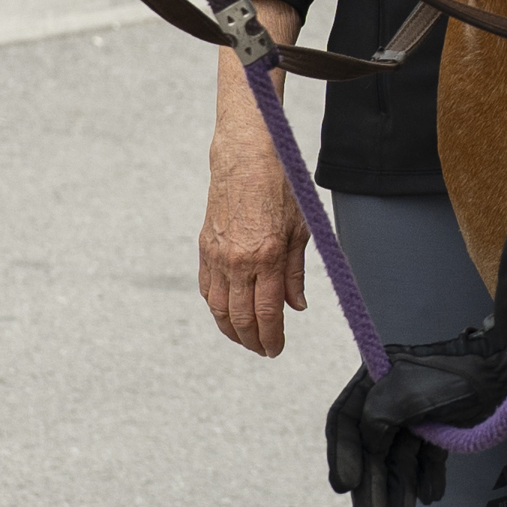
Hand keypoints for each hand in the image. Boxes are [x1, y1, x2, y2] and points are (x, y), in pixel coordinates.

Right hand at [197, 42, 310, 354]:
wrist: (246, 156)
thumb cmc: (281, 188)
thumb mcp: (301, 229)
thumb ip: (296, 272)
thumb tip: (295, 307)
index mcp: (267, 257)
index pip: (267, 314)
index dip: (272, 339)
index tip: (277, 350)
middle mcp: (239, 261)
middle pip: (241, 319)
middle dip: (253, 341)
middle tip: (265, 350)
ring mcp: (218, 255)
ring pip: (219, 309)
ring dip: (232, 330)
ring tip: (246, 339)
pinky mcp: (205, 247)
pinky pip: (207, 289)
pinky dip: (217, 307)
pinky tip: (228, 314)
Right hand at [324, 326, 506, 506]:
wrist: (504, 370)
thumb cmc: (453, 374)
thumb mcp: (406, 392)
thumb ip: (377, 418)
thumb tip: (368, 447)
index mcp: (375, 380)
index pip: (344, 420)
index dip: (342, 454)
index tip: (346, 486)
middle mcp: (390, 398)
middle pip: (371, 448)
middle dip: (372, 484)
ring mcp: (416, 415)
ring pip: (399, 459)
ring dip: (399, 489)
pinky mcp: (441, 428)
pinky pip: (426, 459)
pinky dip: (426, 478)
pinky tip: (431, 497)